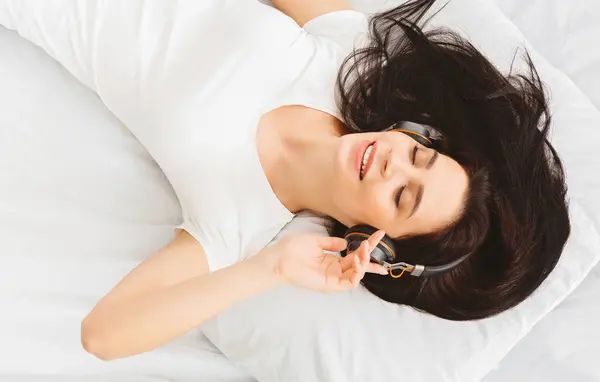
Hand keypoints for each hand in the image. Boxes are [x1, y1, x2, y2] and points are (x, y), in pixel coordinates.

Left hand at [261, 231, 388, 293]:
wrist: (280, 258)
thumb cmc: (293, 249)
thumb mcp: (316, 241)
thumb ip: (332, 243)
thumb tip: (346, 243)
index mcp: (331, 259)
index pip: (354, 254)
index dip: (367, 245)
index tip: (378, 234)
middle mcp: (335, 270)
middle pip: (359, 264)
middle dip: (370, 253)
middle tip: (379, 240)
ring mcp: (333, 278)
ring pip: (357, 273)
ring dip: (365, 261)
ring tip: (365, 249)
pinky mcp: (331, 286)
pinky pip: (350, 282)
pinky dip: (357, 272)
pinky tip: (358, 260)